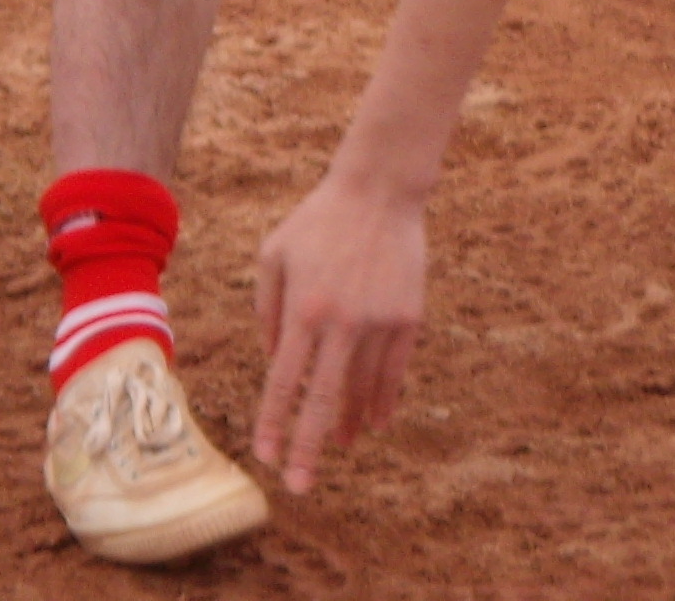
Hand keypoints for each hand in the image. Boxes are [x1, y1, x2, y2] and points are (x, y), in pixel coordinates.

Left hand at [250, 170, 426, 490]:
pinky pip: (394, 371)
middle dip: (309, 447)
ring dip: (348, 423)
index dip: (274, 422)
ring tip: (339, 447)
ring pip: (361, 389)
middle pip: (322, 399)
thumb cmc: (318, 220)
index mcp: (303, 308)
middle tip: (299, 486)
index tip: (266, 456)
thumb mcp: (274, 254)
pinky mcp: (408, 317)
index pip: (283, 381)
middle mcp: (341, 321)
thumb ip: (267, 309)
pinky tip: (374, 421)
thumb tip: (275, 362)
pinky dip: (383, 400)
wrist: (379, 189)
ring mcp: (379, 321)